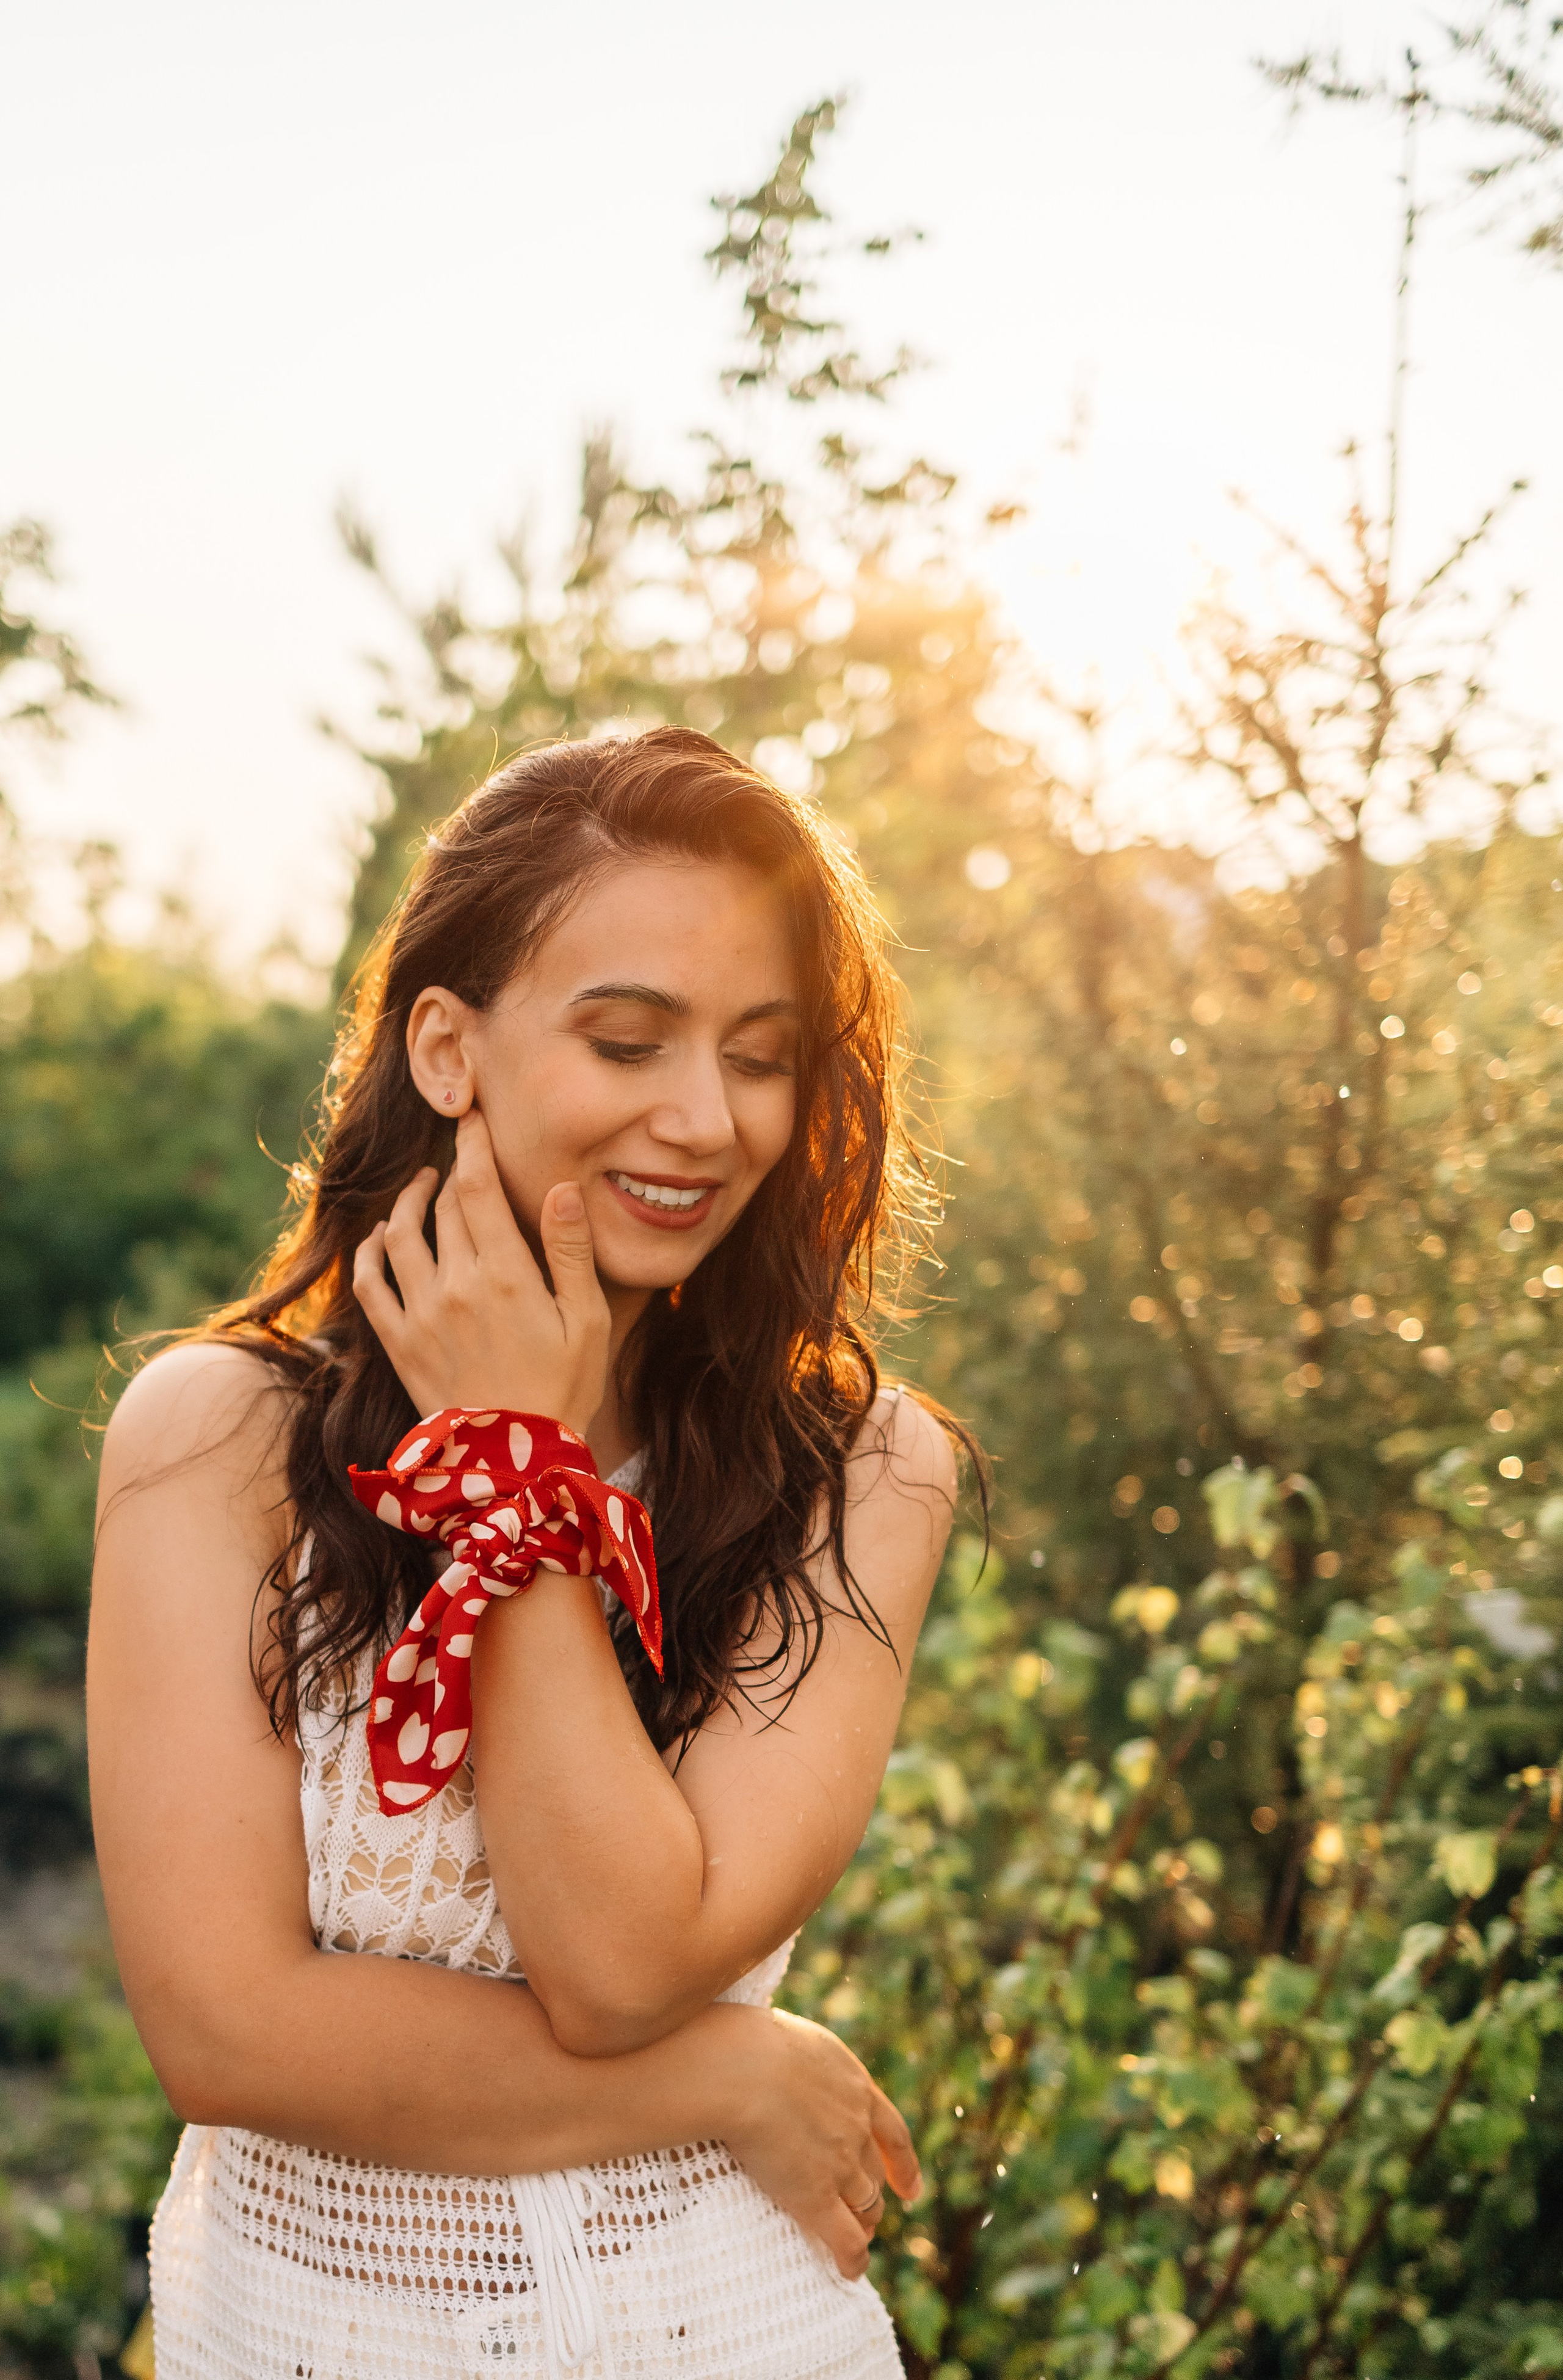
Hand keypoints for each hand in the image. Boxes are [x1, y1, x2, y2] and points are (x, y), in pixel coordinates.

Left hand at [353, 1110, 610, 1437]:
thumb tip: (560, 1187)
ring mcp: (419, 1314)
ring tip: (423, 1187)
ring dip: (410, 1202)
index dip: (473, 1143)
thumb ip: (569, 1251)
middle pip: (444, 1205)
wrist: (513, 1465)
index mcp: (504, 1274)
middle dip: (452, 1170)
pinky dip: (370, 1252)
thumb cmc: (564, 1389)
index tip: (473, 1116)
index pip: (478, 1186)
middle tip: (462, 1155)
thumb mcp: (587, 1319)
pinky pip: (369, 1285)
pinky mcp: (399, 1343)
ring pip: (400, 1235)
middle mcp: (454, 1286)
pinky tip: (381, 1238)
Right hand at [716, 2008, 920, 2280]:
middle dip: (873, 2197)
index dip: (903, 2164)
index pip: (892, 2133)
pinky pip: (844, 2239)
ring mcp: (839, 2164)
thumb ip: (808, 2064)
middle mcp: (856, 2129)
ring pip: (864, 2206)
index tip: (911, 2188)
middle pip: (874, 2175)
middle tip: (866, 2216)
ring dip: (862, 2224)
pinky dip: (852, 2259)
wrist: (743, 2069)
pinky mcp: (815, 2197)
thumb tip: (789, 2061)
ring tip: (856, 2238)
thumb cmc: (753, 2043)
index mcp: (856, 2087)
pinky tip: (851, 2271)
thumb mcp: (797, 2041)